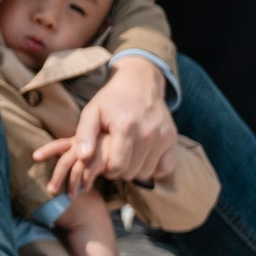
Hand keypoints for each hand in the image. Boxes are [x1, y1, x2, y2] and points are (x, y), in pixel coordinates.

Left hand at [35, 58, 176, 193]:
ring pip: (147, 172)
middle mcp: (148, 133)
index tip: (103, 163)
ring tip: (125, 157)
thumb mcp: (91, 112)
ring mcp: (163, 136)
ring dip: (135, 170)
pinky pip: (165, 168)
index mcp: (126, 128)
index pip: (117, 166)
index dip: (107, 170)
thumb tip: (82, 157)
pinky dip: (154, 168)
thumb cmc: (111, 100)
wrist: (139, 83)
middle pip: (132, 172)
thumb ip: (84, 135)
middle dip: (119, 171)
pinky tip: (142, 159)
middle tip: (113, 159)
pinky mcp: (173, 138)